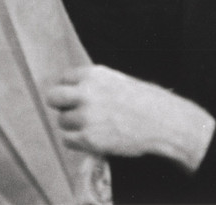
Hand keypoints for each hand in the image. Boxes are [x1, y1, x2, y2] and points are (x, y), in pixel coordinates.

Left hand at [45, 65, 215, 172]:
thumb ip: (93, 84)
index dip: (68, 89)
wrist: (162, 122)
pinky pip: (67, 140)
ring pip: (62, 121)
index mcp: (93, 75)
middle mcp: (86, 93)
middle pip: (53, 97)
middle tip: (71, 111)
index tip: (74, 96)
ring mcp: (86, 117)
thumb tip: (71, 91)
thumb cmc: (143, 101)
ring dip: (72, 125)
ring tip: (92, 126)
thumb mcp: (117, 81)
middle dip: (60, 105)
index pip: (63, 78)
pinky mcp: (88, 139)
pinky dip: (77, 141)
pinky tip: (93, 137)